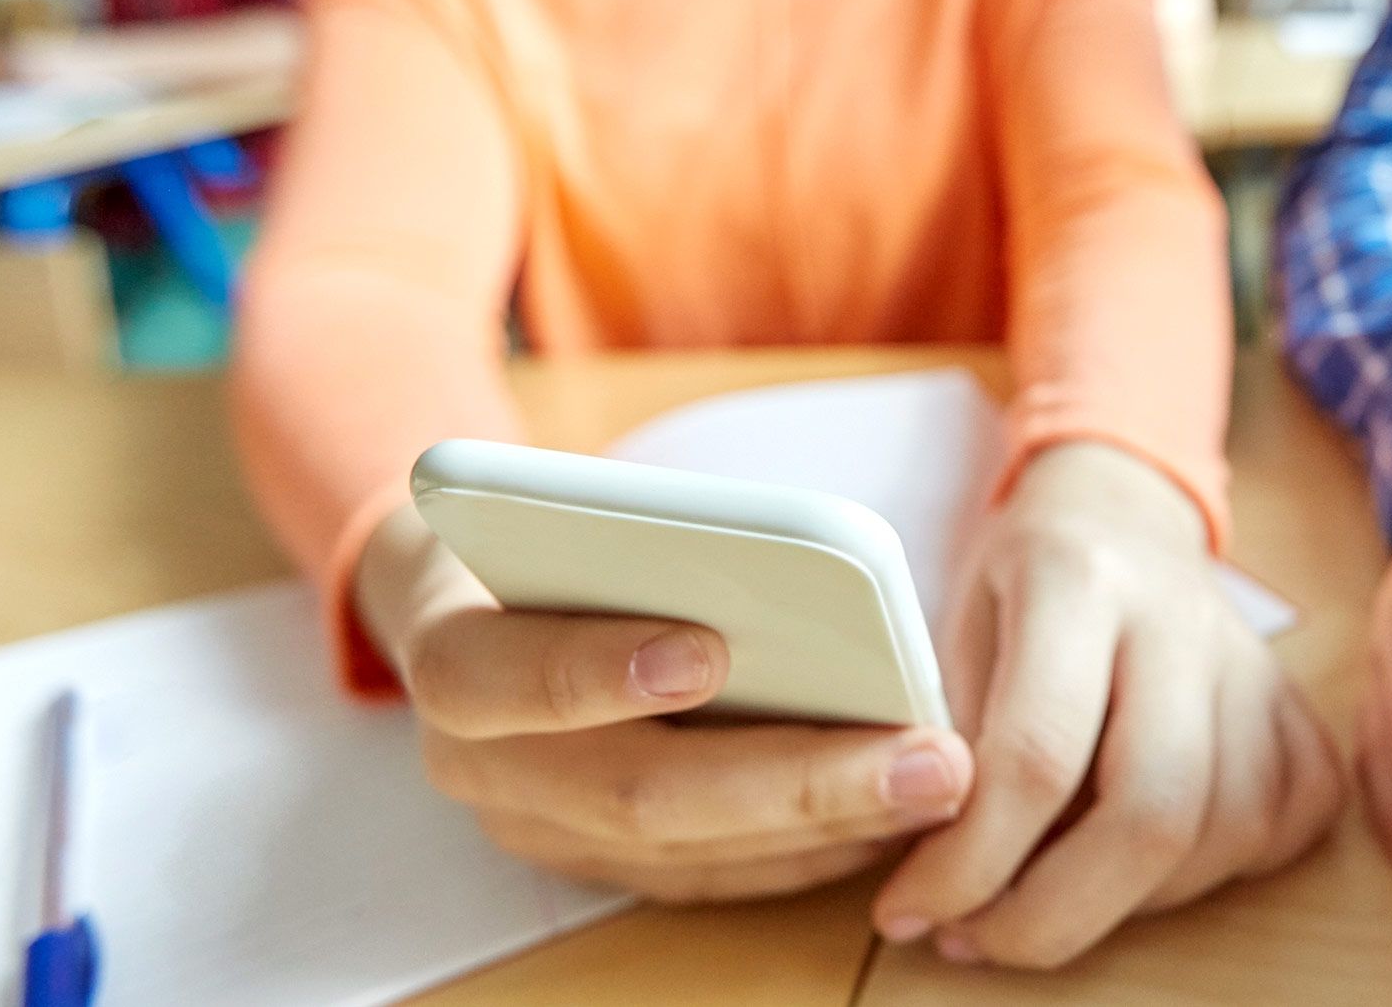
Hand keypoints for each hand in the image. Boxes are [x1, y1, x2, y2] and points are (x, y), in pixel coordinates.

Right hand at [357, 502, 976, 902]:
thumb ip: (643, 541)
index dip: (599, 670)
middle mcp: (478, 764)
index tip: (711, 649)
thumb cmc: (548, 540)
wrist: (470, 606)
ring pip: (688, 853)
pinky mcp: (592, 863)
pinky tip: (890, 816)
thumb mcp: (564, 513)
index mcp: (452, 659)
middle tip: (925, 758)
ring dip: (828, 825)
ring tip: (938, 783)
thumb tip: (800, 567)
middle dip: (798, 781)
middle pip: (638, 796)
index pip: (505, 678)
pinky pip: (710, 878)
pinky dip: (805, 851)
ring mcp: (536, 829)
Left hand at [871, 441, 1342, 967]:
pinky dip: (1211, 870)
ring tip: (1046, 896)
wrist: (1119, 514)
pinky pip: (1282, 826)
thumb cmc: (1020, 585)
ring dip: (1125, 903)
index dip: (972, 861)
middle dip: (1055, 915)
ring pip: (1224, 834)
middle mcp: (1182, 617)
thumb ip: (947, 741)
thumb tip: (934, 872)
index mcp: (1078, 579)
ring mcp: (1253, 663)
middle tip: (979, 938)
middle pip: (1153, 812)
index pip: (1040, 755)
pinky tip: (1139, 859)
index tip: (914, 908)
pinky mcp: (1297, 707)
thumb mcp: (951, 628)